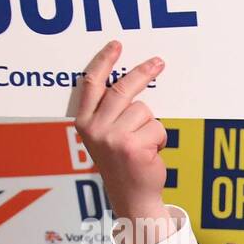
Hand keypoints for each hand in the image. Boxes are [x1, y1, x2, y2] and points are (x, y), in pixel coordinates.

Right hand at [68, 41, 171, 235]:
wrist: (131, 197)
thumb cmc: (120, 164)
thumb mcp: (104, 136)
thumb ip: (107, 111)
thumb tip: (127, 80)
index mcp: (84, 123)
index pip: (91, 84)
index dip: (104, 61)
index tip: (116, 45)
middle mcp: (95, 130)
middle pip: (122, 89)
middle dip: (143, 73)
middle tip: (158, 62)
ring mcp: (113, 138)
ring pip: (144, 109)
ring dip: (151, 125)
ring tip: (144, 143)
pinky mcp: (133, 146)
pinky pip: (157, 127)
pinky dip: (160, 139)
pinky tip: (150, 153)